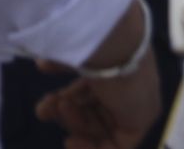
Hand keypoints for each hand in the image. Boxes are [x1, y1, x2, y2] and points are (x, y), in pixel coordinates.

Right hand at [34, 0, 160, 147]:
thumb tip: (43, 63)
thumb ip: (62, 63)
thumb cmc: (95, 45)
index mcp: (119, 70)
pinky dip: (91, 148)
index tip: (50, 101)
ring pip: (98, 127)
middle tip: (47, 104)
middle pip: (94, 112)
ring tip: (58, 107)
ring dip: (72, 122)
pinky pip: (117, 146)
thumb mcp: (76, 56)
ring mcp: (137, 106)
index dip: (71, 99)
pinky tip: (71, 141)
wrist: (114, 45)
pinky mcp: (141, 123)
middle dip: (66, 112)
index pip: (93, 95)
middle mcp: (130, 88)